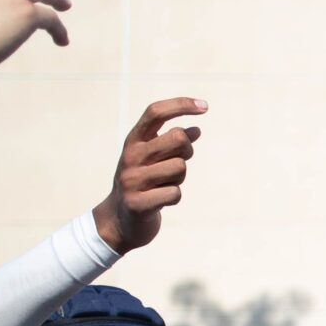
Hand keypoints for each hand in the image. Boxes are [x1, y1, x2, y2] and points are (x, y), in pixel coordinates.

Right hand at [92, 98, 205, 253]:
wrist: (119, 220)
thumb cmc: (143, 183)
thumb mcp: (154, 158)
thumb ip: (171, 142)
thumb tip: (196, 130)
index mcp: (133, 141)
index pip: (155, 112)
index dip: (181, 105)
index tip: (205, 106)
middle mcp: (130, 156)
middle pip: (178, 138)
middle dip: (187, 151)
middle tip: (176, 164)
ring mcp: (131, 180)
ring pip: (180, 168)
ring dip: (179, 179)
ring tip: (163, 185)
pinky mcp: (137, 203)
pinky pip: (175, 193)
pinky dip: (174, 197)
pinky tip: (160, 201)